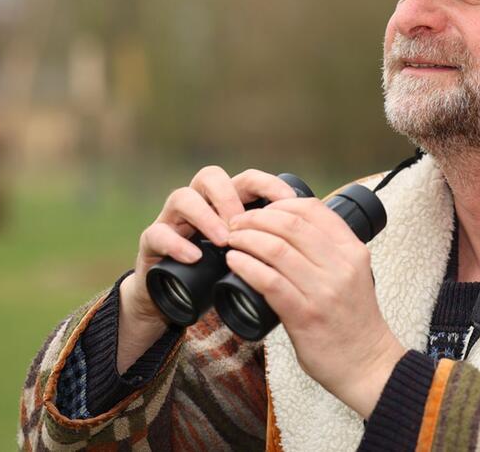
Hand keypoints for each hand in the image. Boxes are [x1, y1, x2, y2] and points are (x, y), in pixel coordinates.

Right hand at [117, 166, 295, 372]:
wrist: (176, 303)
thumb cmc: (225, 277)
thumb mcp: (256, 258)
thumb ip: (281, 245)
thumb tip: (327, 240)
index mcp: (229, 204)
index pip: (249, 180)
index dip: (269, 184)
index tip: (291, 200)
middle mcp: (201, 205)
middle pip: (212, 177)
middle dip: (232, 195)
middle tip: (249, 221)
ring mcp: (173, 221)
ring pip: (182, 197)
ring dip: (206, 216)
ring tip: (224, 239)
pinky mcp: (152, 244)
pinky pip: (158, 234)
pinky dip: (176, 244)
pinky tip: (194, 256)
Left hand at [226, 197, 404, 418]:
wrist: (366, 362)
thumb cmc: (353, 320)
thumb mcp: (354, 274)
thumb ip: (330, 253)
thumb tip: (290, 231)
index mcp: (353, 250)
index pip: (314, 209)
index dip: (280, 203)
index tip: (261, 209)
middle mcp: (341, 265)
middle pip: (291, 224)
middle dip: (256, 218)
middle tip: (236, 223)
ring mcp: (324, 290)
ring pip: (277, 248)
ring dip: (246, 238)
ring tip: (231, 240)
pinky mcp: (305, 315)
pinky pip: (269, 281)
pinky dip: (246, 266)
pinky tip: (234, 261)